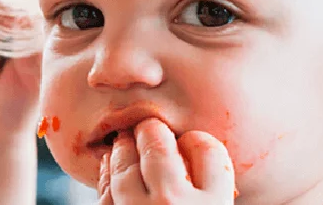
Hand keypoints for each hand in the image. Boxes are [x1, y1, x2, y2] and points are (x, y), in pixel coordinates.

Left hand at [97, 119, 235, 204]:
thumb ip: (215, 189)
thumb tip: (196, 155)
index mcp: (213, 204)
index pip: (208, 150)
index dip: (199, 141)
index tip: (191, 140)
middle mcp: (175, 204)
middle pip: (159, 148)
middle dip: (152, 131)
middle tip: (149, 125)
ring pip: (126, 166)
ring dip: (124, 148)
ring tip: (126, 140)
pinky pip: (106, 192)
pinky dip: (107, 174)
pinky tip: (111, 165)